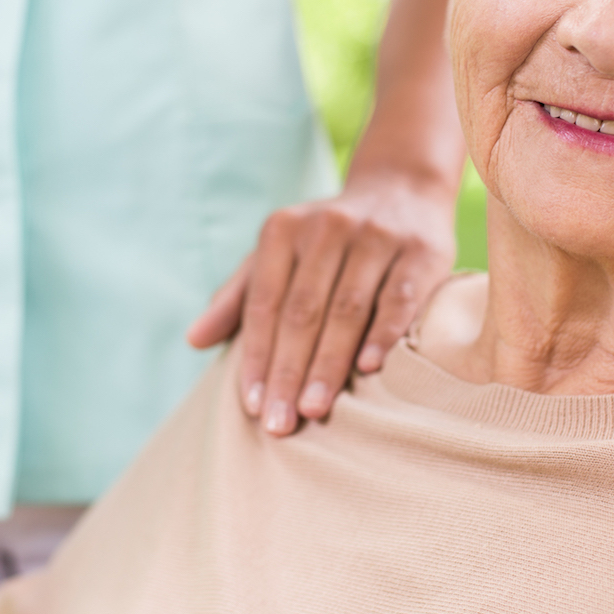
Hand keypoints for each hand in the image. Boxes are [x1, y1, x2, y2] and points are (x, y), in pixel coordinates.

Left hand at [187, 174, 455, 434]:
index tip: (251, 406)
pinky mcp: (420, 252)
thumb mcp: (277, 254)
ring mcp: (376, 237)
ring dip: (328, 363)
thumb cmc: (326, 239)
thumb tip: (194, 341)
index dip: (256, 355)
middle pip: (302, 311)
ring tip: (313, 410)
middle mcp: (327, 228)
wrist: (402, 189)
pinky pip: (398, 299)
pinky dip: (383, 334)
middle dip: (288, 371)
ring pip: (347, 309)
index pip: (264, 302)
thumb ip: (238, 297)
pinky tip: (368, 369)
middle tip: (279, 423)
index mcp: (283, 230)